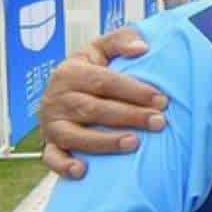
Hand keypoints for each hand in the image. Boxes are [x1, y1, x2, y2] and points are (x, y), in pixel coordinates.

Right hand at [40, 28, 167, 179]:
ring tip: (134, 143)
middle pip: (94, 109)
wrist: (63, 90)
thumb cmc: (90, 69)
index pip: (104, 82)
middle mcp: (57, 98)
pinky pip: (52, 158)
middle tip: (158, 122)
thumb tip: (143, 47)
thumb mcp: (101, 49)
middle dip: (129, 116)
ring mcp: (52, 123)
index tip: (161, 99)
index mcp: (70, 72)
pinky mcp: (49, 144)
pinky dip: (64, 166)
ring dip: (105, 142)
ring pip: (76, 136)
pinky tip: (82, 171)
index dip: (134, 91)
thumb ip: (121, 40)